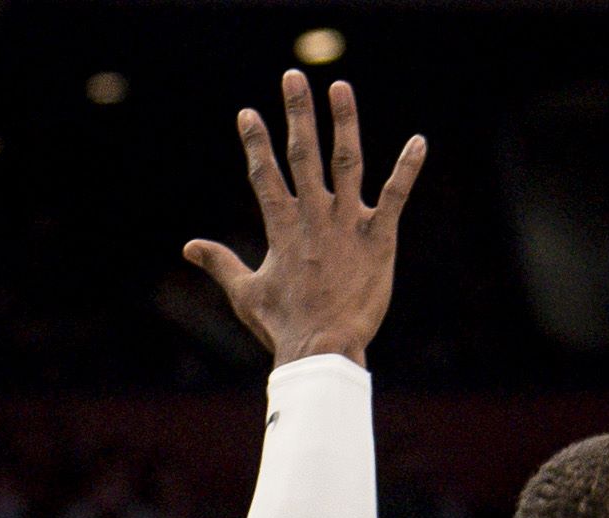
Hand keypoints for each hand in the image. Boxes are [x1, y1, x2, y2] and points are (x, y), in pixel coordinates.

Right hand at [183, 73, 423, 368]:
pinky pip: (396, 195)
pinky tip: (419, 141)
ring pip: (347, 162)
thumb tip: (189, 247)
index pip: (265, 174)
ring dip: (344, 122)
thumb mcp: (246, 293)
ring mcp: (348, 224)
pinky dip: (407, 168)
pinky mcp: (379, 238)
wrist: (324, 349)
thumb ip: (220, 263)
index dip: (255, 142)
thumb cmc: (284, 326)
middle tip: (293, 76)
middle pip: (303, 154)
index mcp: (281, 226)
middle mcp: (314, 216)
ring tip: (340, 87)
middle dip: (297, 113)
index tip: (248, 112)